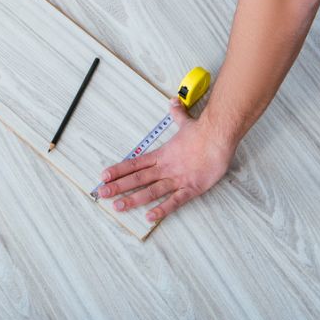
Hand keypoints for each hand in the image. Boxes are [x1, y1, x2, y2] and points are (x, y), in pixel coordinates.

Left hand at [96, 98, 233, 222]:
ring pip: (151, 191)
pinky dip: (162, 210)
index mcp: (162, 154)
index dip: (118, 170)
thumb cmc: (203, 131)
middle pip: (137, 178)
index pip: (135, 163)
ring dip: (133, 199)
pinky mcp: (191, 188)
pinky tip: (149, 217)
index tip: (104, 175)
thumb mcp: (186, 122)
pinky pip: (174, 201)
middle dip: (118, 186)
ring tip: (118, 206)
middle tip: (101, 193)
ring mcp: (177, 179)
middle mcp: (165, 167)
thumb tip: (173, 102)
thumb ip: (177, 114)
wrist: (218, 136)